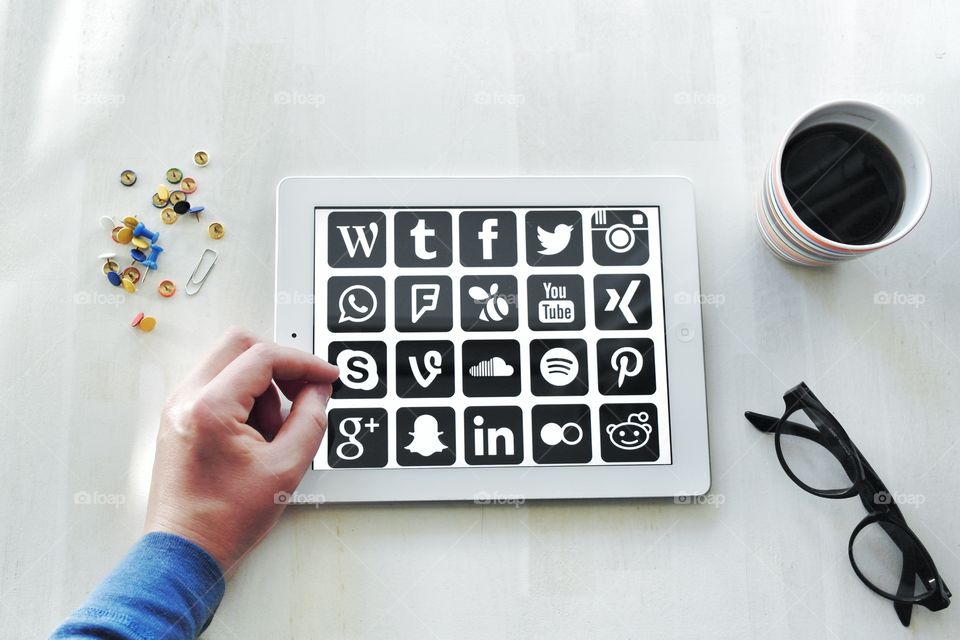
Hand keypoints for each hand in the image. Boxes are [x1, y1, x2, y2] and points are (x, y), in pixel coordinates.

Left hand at [143, 328, 338, 573]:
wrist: (185, 550)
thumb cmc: (224, 520)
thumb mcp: (285, 468)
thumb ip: (310, 420)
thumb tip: (318, 391)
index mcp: (210, 408)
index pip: (264, 356)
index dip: (304, 363)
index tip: (327, 378)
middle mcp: (186, 399)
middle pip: (240, 344)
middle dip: (280, 364)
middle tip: (303, 392)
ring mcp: (178, 406)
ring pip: (229, 362)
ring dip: (262, 384)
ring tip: (273, 431)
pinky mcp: (179, 417)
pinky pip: (218, 384)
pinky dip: (245, 397)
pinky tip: (257, 432)